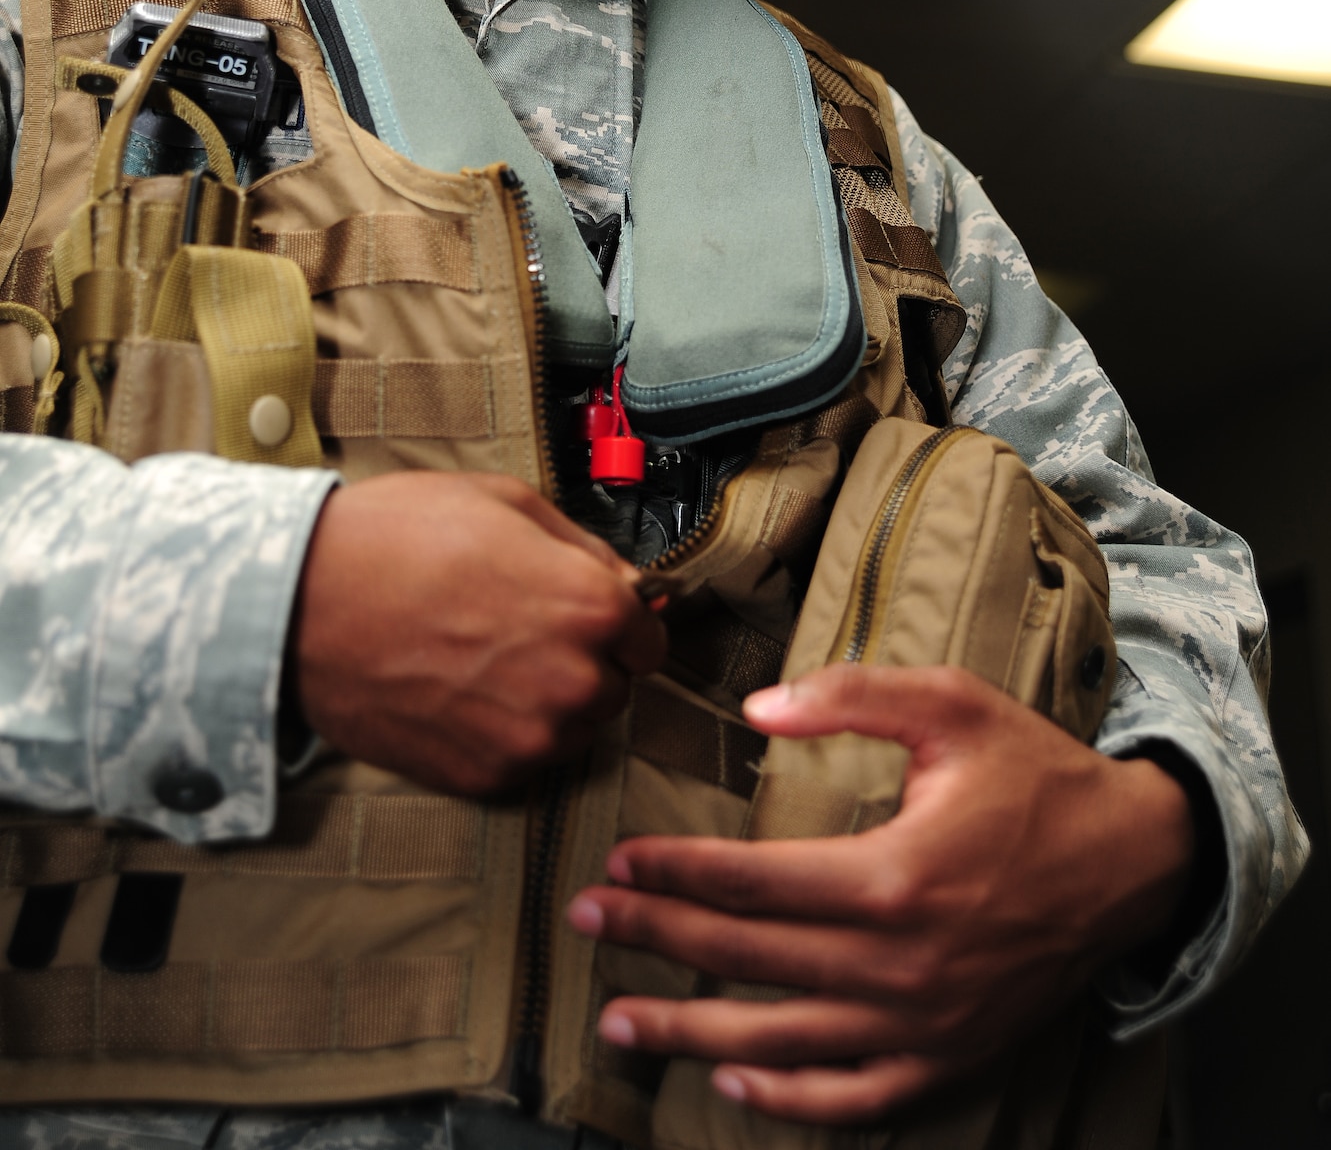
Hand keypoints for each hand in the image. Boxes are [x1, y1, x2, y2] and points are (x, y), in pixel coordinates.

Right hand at [293, 469, 664, 795]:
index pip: (650, 637)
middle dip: (583, 660)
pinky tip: (457, 690)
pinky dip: (502, 732)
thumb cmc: (395, 540)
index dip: (619, 621)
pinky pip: (522, 759)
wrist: (300, 603)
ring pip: (572, 728)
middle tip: (519, 628)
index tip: (590, 614)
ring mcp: (528, 737)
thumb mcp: (505, 502)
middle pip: (615, 686)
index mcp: (589, 606)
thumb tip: (625, 579)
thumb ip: (582, 547)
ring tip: (481, 657)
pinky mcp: (483, 776)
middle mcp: (573, 681)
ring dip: (547, 701)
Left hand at [568, 665, 1194, 1122]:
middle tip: (585, 921)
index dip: (672, 871)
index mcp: (890, 875)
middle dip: (654, 938)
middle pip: (747, 957)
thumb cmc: (1035, 775)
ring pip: (781, 1040)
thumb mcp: (951, 706)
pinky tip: (734, 1083)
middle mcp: (898, 964)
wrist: (1134, 860)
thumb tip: (755, 705)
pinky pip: (855, 1096)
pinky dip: (789, 1096)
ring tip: (617, 1021)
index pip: (748, 881)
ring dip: (690, 1033)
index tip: (617, 860)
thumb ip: (850, 695)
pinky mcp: (950, 1058)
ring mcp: (924, 1023)